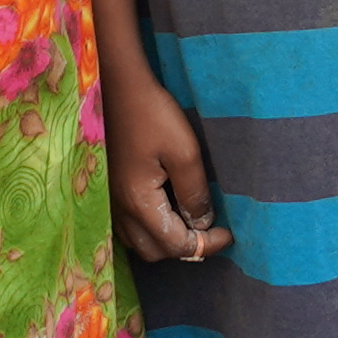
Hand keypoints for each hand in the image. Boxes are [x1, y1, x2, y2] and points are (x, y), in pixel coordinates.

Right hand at [110, 85, 229, 263]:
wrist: (117, 86)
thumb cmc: (153, 115)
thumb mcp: (185, 152)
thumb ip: (195, 193)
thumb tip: (203, 223)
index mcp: (140, 203)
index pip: (176, 245)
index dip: (207, 244)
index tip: (229, 233)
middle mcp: (120, 210)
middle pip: (155, 251)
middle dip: (185, 248)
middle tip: (209, 229)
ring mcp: (110, 202)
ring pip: (139, 243)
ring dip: (166, 241)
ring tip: (189, 221)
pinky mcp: (108, 191)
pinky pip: (129, 228)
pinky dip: (151, 229)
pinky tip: (166, 209)